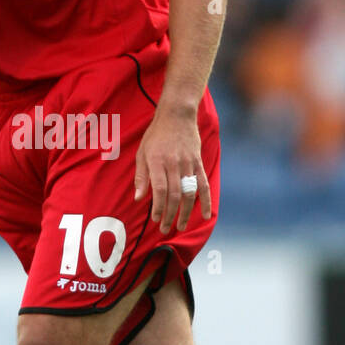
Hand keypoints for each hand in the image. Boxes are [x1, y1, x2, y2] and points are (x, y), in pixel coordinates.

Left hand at [134, 105, 211, 234]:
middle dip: (169, 215)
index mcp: (157, 161)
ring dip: (186, 213)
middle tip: (165, 229)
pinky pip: (204, 185)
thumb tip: (138, 198)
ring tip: (181, 226)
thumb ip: (141, 176)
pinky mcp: (198, 163)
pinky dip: (206, 201)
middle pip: (174, 195)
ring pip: (189, 193)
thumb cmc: (156, 135)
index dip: (158, 206)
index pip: (159, 189)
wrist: (177, 115)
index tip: (155, 219)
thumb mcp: (142, 152)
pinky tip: (206, 215)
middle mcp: (174, 164)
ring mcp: (188, 164)